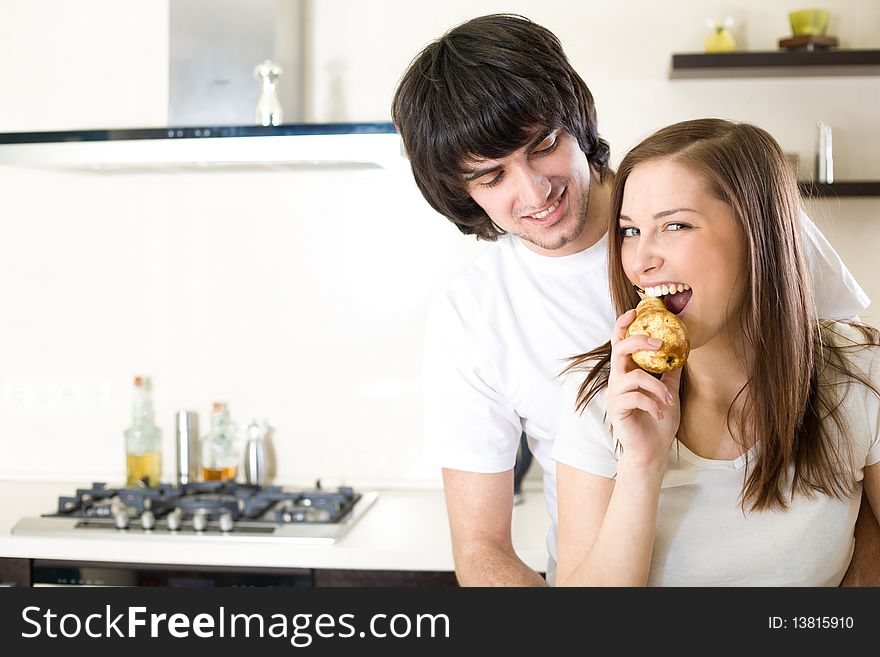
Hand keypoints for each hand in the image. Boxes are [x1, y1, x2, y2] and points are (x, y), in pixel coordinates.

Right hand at [606, 309, 682, 468]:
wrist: (652, 450)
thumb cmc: (658, 421)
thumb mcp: (670, 390)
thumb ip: (670, 370)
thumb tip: (682, 347)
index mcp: (627, 372)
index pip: (620, 343)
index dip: (624, 325)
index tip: (635, 311)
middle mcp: (617, 380)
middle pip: (619, 349)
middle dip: (638, 341)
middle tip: (659, 343)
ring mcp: (614, 394)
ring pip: (635, 376)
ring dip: (657, 387)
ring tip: (668, 401)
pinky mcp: (616, 408)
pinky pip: (636, 397)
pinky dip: (653, 404)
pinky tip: (659, 414)